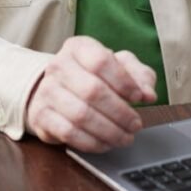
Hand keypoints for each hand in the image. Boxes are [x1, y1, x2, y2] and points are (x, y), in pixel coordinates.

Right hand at [25, 36, 156, 151]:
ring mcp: (47, 91)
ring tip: (126, 137)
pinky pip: (69, 133)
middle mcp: (58, 65)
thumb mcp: (118, 66)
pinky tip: (106, 144)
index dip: (123, 81)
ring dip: (109, 131)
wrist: (56, 89)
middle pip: (92, 90)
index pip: (101, 61)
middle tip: (136, 124)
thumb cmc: (93, 75)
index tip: (139, 97)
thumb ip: (138, 75)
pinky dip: (92, 143)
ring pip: (81, 115)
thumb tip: (149, 94)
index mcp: (78, 47)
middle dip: (120, 112)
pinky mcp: (41, 116)